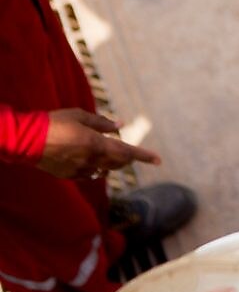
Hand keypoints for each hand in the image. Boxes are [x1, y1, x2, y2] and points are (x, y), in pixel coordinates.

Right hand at [37, 109, 160, 179]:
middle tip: (132, 153)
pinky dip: (95, 169)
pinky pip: (89, 175)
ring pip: (104, 171)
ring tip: (112, 155)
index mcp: (97, 144)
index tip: (158, 160)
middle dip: (127, 158)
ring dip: (112, 164)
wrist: (26, 140)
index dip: (144, 156)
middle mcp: (91, 160)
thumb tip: (120, 125)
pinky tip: (92, 162)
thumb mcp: (80, 116)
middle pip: (118, 163)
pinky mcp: (68, 175)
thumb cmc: (55, 122)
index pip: (128, 152)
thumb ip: (102, 122)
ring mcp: (79, 170)